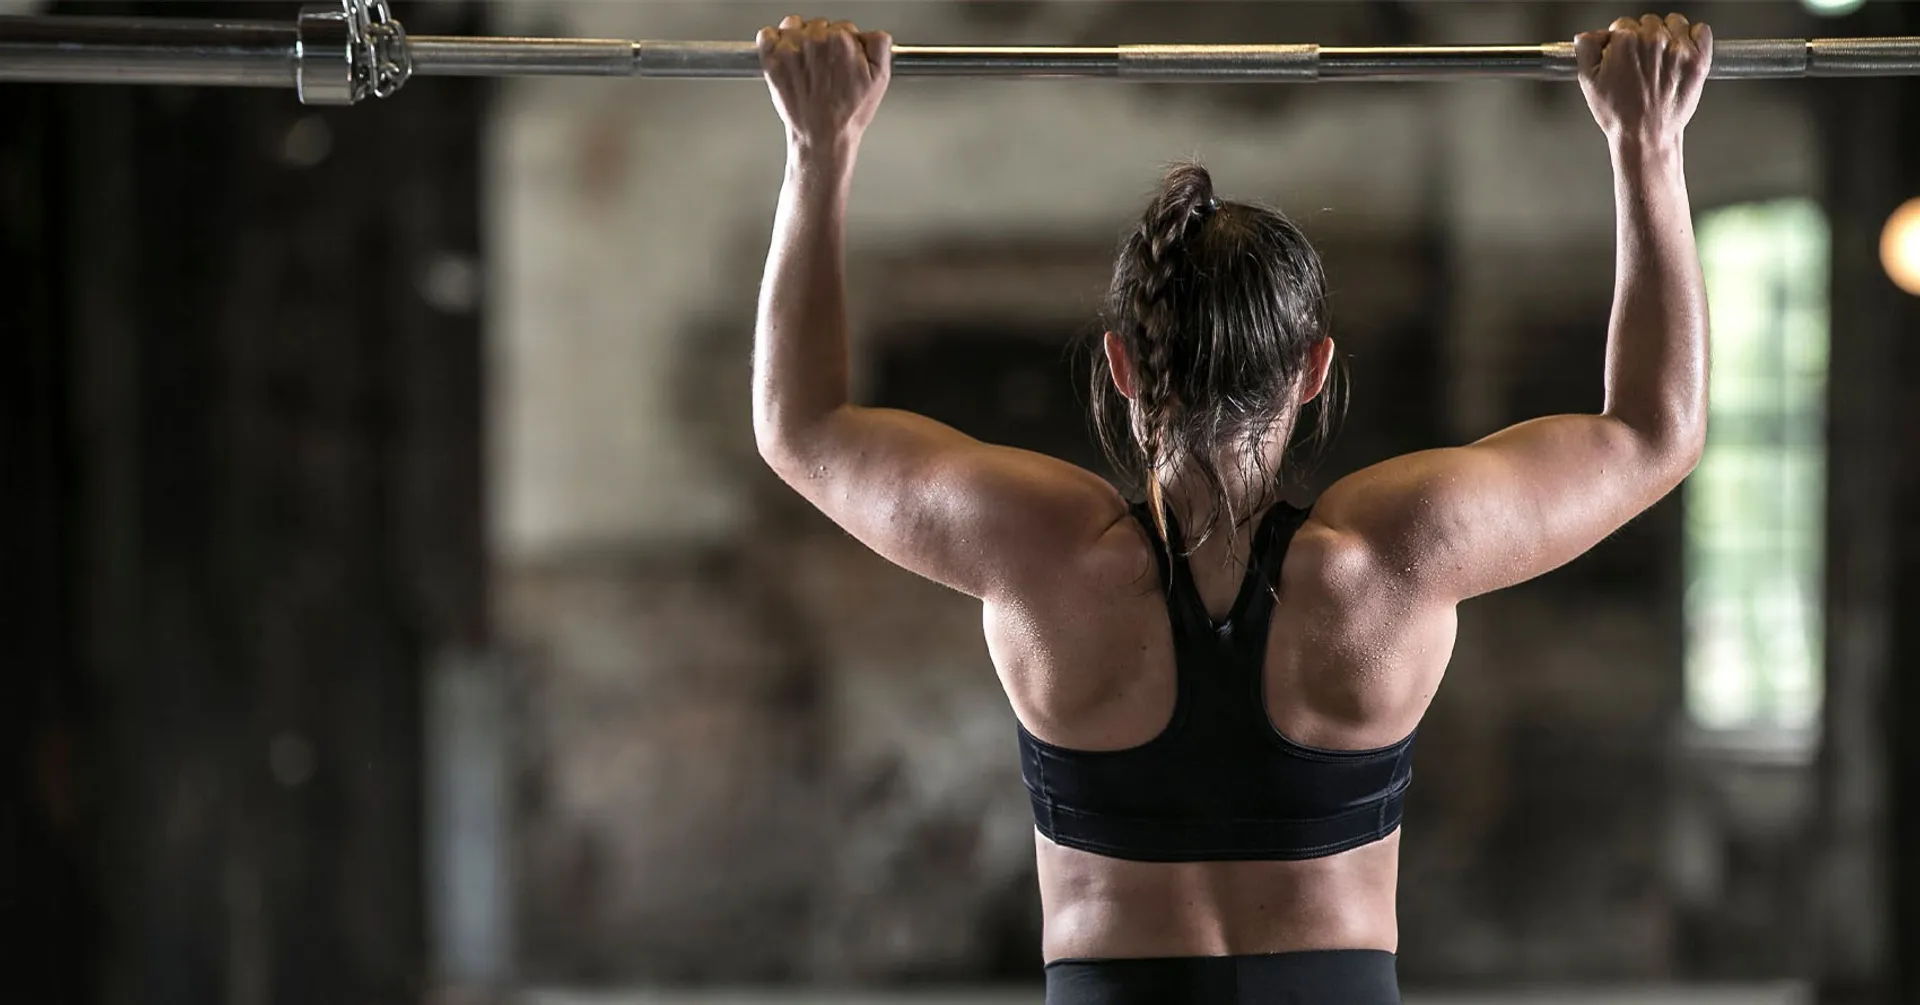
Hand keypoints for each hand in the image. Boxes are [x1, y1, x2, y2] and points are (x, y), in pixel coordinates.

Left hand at [759, 16, 891, 150]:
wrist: (822, 137)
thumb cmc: (848, 114)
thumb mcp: (880, 78)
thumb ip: (879, 44)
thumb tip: (870, 32)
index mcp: (841, 40)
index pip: (843, 27)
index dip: (845, 44)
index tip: (842, 59)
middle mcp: (814, 40)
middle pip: (819, 25)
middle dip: (823, 42)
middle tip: (825, 68)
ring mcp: (790, 48)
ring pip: (794, 26)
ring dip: (799, 39)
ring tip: (807, 65)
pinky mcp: (771, 59)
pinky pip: (767, 34)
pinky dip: (773, 41)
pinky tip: (786, 59)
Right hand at [1575, 13, 1711, 147]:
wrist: (1645, 136)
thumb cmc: (1619, 115)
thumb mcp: (1588, 82)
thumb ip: (1586, 49)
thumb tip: (1588, 35)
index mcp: (1625, 42)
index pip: (1622, 25)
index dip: (1619, 40)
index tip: (1622, 53)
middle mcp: (1653, 40)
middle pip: (1648, 22)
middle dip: (1642, 37)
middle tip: (1640, 60)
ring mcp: (1678, 49)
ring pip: (1674, 22)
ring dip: (1668, 33)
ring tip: (1661, 56)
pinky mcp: (1698, 58)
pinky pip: (1701, 30)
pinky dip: (1694, 36)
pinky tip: (1682, 51)